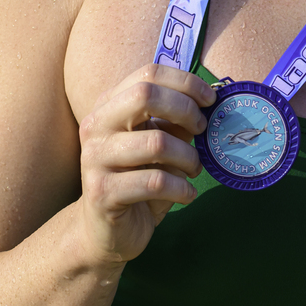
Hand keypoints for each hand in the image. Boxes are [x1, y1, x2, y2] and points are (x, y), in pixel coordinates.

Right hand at [76, 64, 213, 265]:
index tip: (210, 99)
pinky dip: (182, 189)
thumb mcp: (159, 145)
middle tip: (202, 130)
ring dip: (188, 158)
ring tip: (194, 170)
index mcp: (109, 106)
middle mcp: (96, 126)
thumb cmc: (137, 181)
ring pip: (157, 143)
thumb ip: (176, 122)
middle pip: (145, 95)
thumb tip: (209, 101)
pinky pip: (155, 182)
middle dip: (185, 110)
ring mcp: (95, 159)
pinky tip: (187, 195)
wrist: (105, 232)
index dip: (185, 82)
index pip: (148, 73)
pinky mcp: (102, 192)